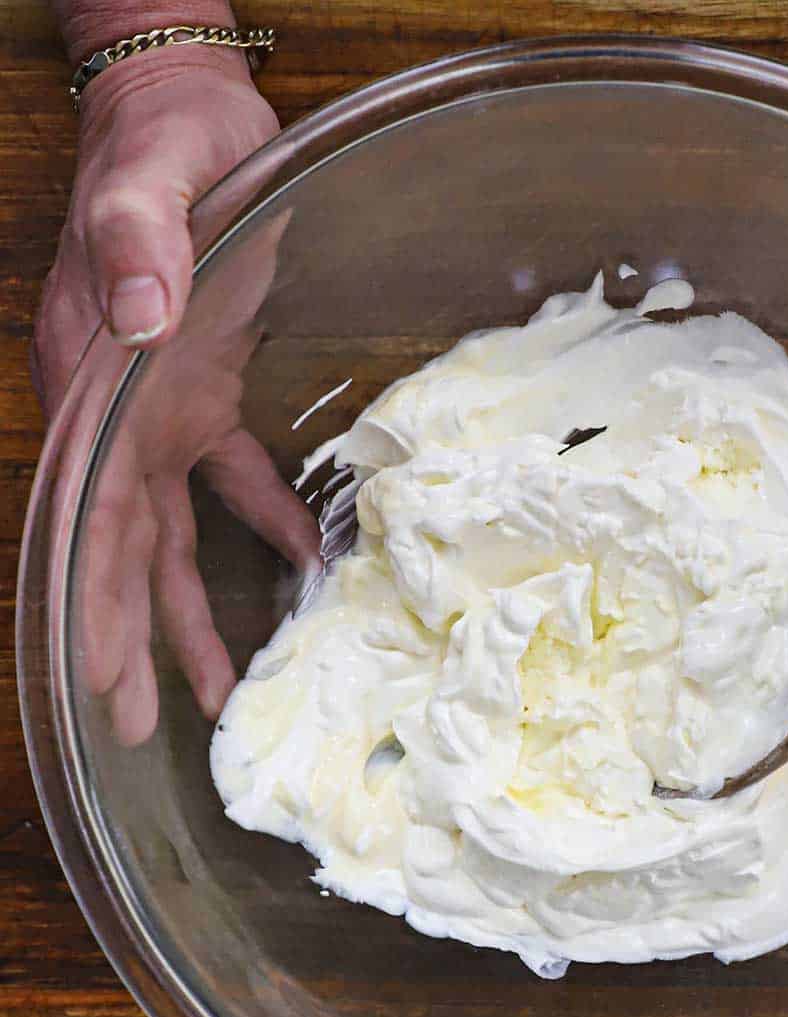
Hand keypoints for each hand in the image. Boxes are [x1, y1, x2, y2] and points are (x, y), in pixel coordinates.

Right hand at [37, 35, 317, 744]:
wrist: (187, 113)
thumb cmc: (168, 144)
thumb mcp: (154, 182)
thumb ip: (138, 242)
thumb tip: (143, 322)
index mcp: (96, 381)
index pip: (80, 510)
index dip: (88, 598)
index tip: (98, 679)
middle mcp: (119, 413)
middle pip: (115, 547)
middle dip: (127, 637)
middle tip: (146, 723)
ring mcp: (161, 410)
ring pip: (167, 534)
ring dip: (187, 610)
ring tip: (214, 687)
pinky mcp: (204, 395)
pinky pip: (232, 478)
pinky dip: (262, 522)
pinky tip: (299, 563)